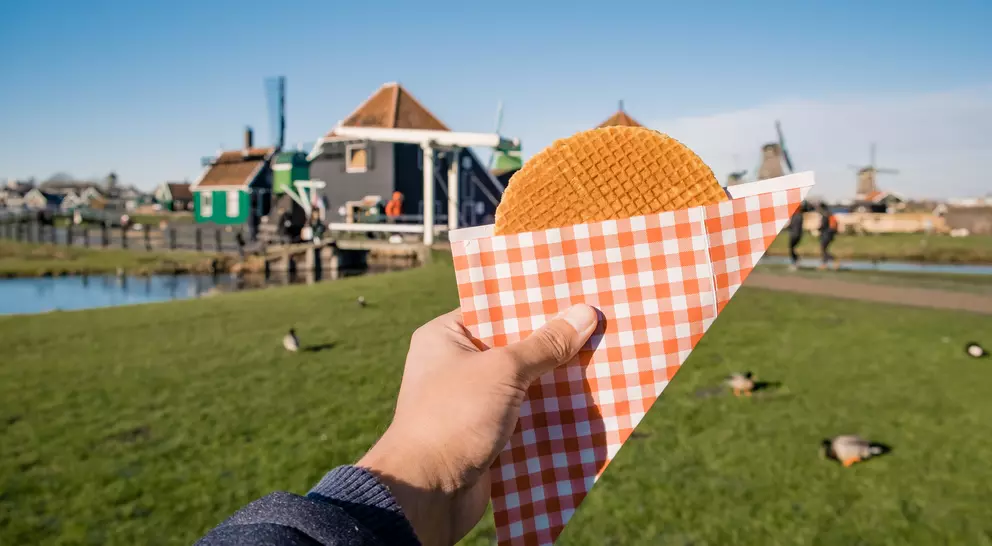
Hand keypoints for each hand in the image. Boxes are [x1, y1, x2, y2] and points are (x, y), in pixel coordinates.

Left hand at [358, 305, 598, 544]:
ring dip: (558, 381)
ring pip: (525, 384)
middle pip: (515, 346)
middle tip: (600, 325)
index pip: (495, 309)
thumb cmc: (455, 417)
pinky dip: (552, 414)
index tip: (576, 293)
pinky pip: (526, 416)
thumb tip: (586, 313)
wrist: (428, 493)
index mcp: (445, 337)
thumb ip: (546, 344)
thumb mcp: (504, 370)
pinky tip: (590, 404)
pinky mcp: (487, 435)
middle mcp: (456, 365)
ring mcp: (472, 403)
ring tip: (606, 361)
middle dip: (555, 343)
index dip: (535, 302)